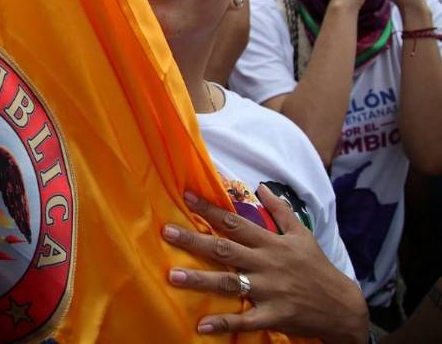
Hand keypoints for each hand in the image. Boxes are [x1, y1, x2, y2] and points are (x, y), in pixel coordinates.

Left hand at [162, 185, 366, 342]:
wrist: (344, 307)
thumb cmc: (317, 267)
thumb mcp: (302, 234)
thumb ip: (280, 210)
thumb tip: (261, 186)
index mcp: (271, 243)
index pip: (235, 222)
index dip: (210, 210)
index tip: (187, 198)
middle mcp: (266, 264)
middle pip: (225, 249)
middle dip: (195, 240)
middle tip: (167, 232)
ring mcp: (268, 290)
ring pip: (229, 283)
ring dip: (200, 280)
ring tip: (173, 276)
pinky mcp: (273, 316)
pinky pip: (244, 320)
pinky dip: (224, 323)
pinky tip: (201, 324)